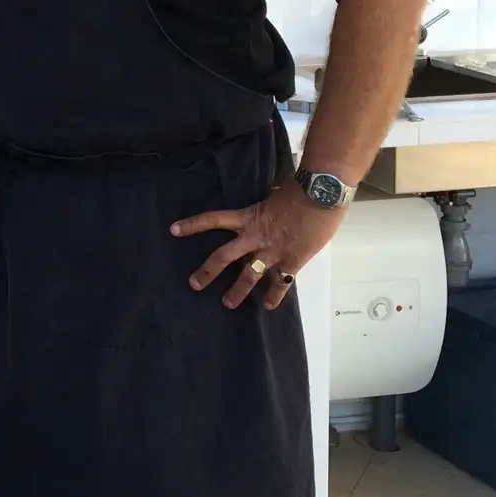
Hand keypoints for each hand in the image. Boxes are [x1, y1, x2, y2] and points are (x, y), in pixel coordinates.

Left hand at [171, 180, 345, 310]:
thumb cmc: (298, 190)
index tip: (173, 230)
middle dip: (207, 271)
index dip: (192, 224)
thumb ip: (263, 212)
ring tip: (227, 304)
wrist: (321, 194)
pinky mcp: (291, 261)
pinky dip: (274, 296)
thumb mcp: (273, 197)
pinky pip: (280, 283)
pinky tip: (268, 306)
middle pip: (223, 256)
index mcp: (248, 217)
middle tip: (194, 284)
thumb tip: (263, 217)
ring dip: (236, 292)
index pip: (213, 219)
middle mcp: (255, 237)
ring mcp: (272, 251)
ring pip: (248, 276)